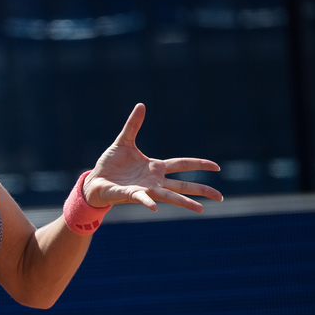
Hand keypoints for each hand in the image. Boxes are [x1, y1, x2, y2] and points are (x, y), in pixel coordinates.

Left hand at [84, 104, 223, 211]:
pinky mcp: (131, 195)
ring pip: (169, 196)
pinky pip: (141, 198)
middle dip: (202, 190)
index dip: (199, 164)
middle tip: (220, 197)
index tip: (217, 167)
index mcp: (155, 167)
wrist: (95, 181)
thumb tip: (141, 105)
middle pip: (183, 185)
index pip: (182, 164)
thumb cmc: (109, 165)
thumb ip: (133, 125)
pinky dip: (148, 202)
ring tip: (201, 208)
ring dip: (184, 202)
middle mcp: (154, 181)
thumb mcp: (123, 142)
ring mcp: (145, 189)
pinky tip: (155, 208)